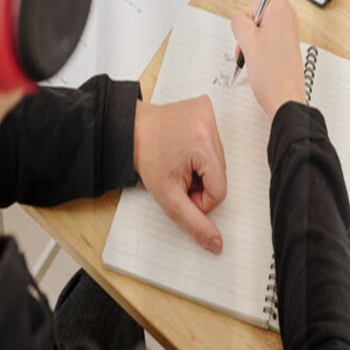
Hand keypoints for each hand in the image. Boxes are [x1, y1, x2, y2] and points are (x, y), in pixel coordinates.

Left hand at [133, 96, 226, 253]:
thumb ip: (193, 222)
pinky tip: (185, 146)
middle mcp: (209, 123)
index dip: (200, 199)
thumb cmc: (146, 159)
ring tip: (179, 160)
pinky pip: (214, 140)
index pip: (220, 190)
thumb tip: (217, 243)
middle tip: (177, 175)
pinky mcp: (206, 107)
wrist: (129, 131)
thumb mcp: (167, 196)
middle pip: (221, 174)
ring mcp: (208, 112)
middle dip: (200, 182)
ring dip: (202, 168)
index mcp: (203, 144)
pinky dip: (202, 150)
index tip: (181, 190)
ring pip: (219, 159)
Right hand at [231, 0, 306, 120]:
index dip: (249, 17)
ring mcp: (289, 34)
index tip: (250, 31)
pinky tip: (259, 62)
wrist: (284, 97)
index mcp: (282, 10)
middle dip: (249, 31)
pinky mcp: (287, 47)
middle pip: (258, 16)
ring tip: (254, 57)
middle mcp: (289, 19)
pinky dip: (259, 50)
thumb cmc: (272, 73)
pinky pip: (267, 41)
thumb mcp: (246, 40)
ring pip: (261, 30)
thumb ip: (239, 21)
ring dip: (252, 43)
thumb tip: (239, 18)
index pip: (257, 0)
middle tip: (249, 46)